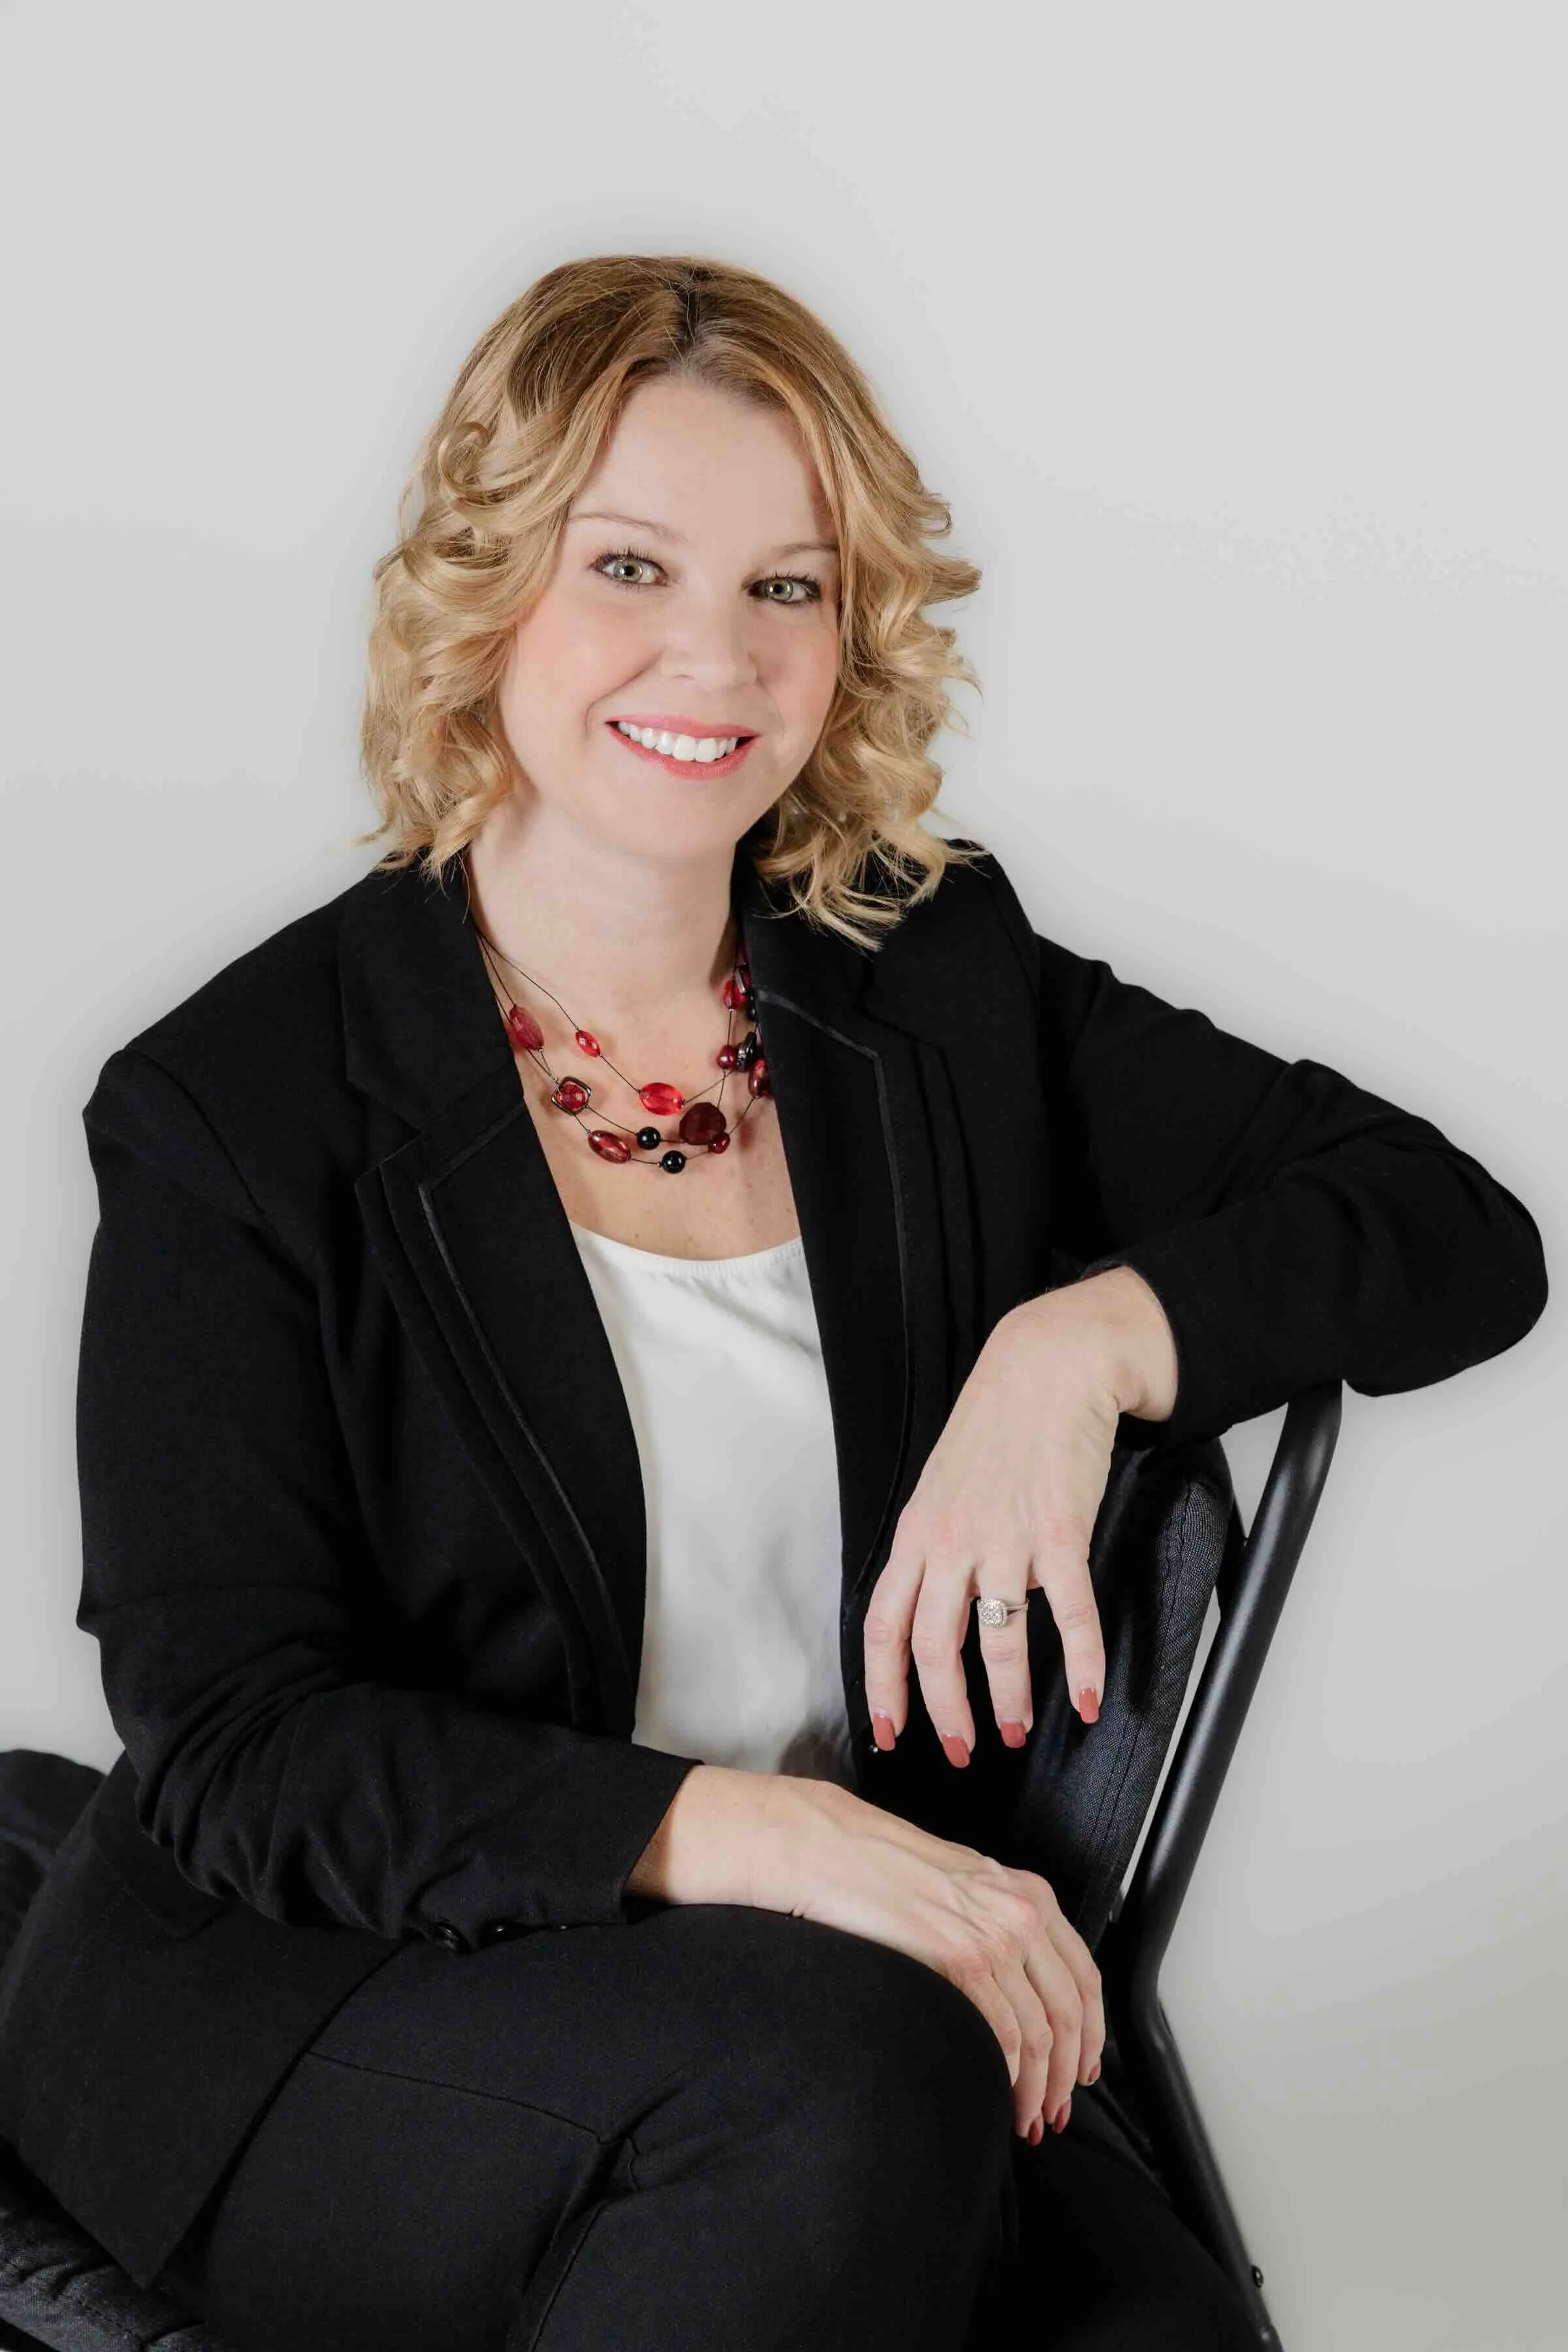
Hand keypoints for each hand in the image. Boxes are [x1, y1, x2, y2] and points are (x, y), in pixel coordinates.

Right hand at [753, 1776, 1104, 2139]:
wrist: (838, 1849)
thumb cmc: (891, 1867)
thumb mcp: (967, 1884)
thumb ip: (1001, 1922)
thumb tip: (1019, 1984)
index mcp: (1031, 1894)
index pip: (1085, 1979)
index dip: (1091, 2037)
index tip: (1083, 2071)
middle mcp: (1023, 1914)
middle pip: (1069, 2014)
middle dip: (1066, 2076)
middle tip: (1053, 2113)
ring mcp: (994, 1937)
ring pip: (1040, 2032)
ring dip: (1037, 2087)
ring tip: (1025, 2118)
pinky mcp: (960, 1959)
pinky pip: (1002, 2032)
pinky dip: (1007, 2072)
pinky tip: (998, 2089)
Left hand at [863, 1267, 1176, 1761]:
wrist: (1047, 1368)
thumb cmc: (997, 1425)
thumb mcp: (942, 1484)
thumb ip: (933, 1544)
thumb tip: (930, 1600)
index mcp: (918, 1534)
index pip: (884, 1625)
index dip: (883, 1686)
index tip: (891, 1730)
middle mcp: (952, 1542)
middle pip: (934, 1647)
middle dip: (944, 1711)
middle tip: (961, 1749)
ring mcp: (1005, 1539)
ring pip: (997, 1640)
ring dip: (1007, 1698)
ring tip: (1016, 1729)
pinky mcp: (1059, 1534)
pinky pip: (1069, 1613)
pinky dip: (1081, 1663)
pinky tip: (1087, 1697)